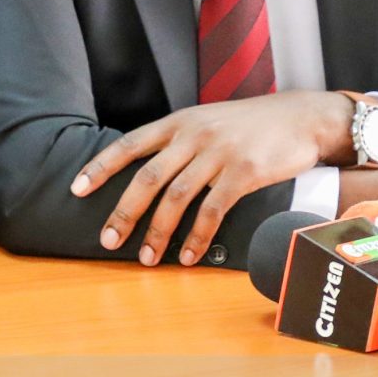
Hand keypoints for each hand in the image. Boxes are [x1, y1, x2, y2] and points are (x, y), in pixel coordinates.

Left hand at [70, 89, 355, 266]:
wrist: (301, 117)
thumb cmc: (252, 124)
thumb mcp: (208, 120)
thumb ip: (179, 142)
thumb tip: (148, 175)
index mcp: (180, 122)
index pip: (129, 144)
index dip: (100, 167)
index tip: (76, 189)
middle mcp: (194, 135)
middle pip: (147, 178)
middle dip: (124, 213)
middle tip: (108, 241)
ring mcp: (219, 153)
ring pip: (176, 198)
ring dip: (158, 233)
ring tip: (148, 259)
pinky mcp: (244, 172)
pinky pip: (212, 211)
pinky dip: (197, 238)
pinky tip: (188, 256)